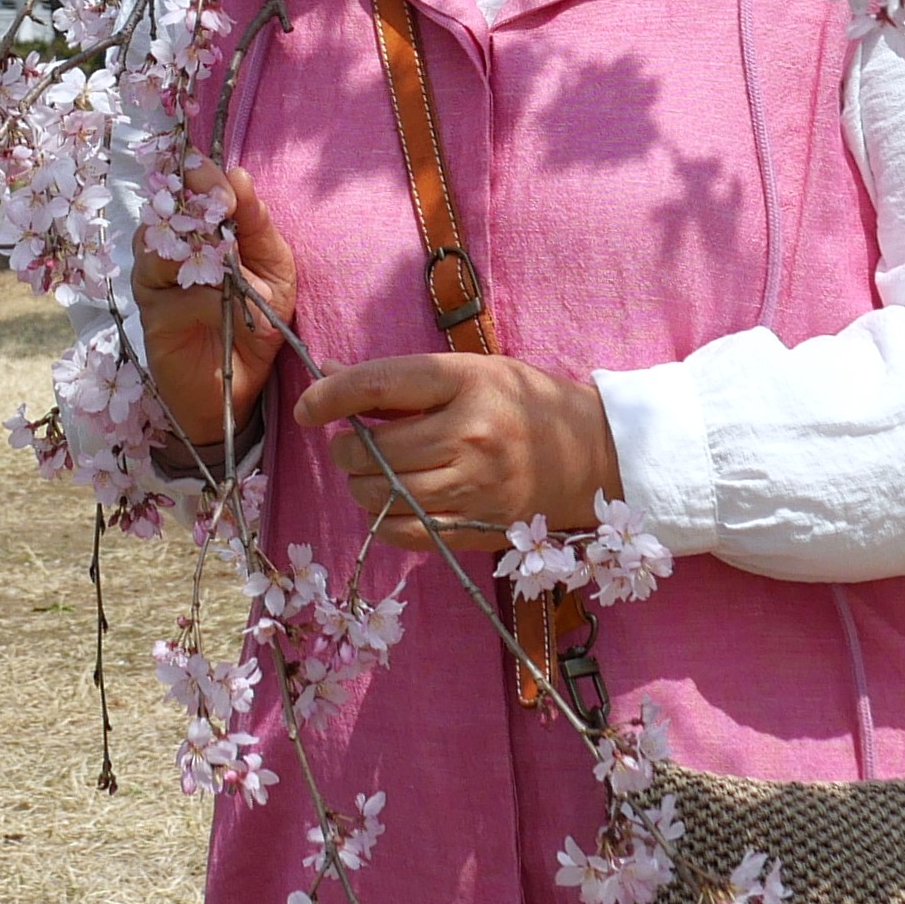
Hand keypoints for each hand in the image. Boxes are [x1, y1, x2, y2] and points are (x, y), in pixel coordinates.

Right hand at [133, 165, 298, 456]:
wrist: (241, 389)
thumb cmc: (258, 324)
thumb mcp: (274, 271)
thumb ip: (258, 226)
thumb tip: (239, 174)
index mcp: (205, 231)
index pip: (193, 187)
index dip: (203, 174)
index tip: (226, 178)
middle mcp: (174, 248)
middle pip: (168, 204)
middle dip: (193, 195)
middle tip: (222, 196)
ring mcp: (157, 278)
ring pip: (156, 240)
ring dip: (191, 238)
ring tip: (224, 247)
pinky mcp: (151, 312)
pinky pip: (164, 287)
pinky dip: (194, 287)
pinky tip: (218, 295)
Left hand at [295, 354, 620, 557]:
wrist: (597, 454)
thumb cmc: (526, 402)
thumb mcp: (471, 371)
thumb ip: (403, 379)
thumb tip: (329, 373)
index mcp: (466, 382)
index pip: (379, 386)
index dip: (331, 396)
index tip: (307, 406)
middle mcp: (469, 435)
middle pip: (374, 449)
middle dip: (346, 448)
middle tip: (352, 442)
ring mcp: (474, 487)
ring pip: (383, 494)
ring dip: (361, 485)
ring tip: (371, 472)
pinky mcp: (479, 526)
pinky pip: (407, 532)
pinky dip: (384, 520)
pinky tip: (389, 504)